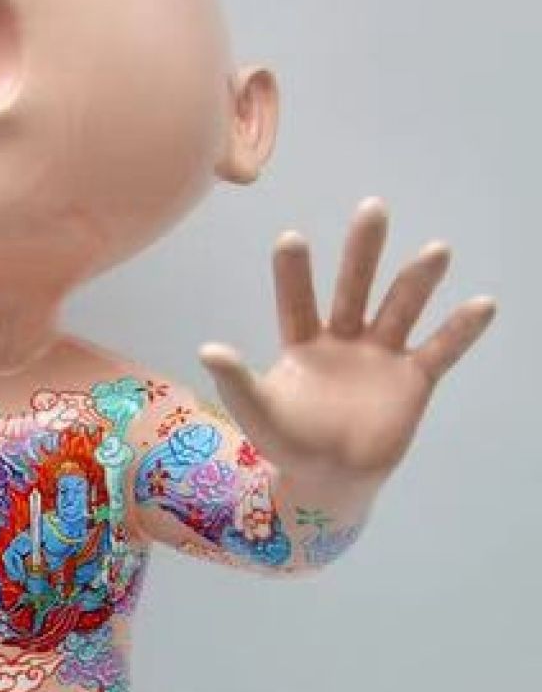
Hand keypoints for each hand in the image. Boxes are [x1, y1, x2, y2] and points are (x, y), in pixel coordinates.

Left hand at [199, 198, 495, 493]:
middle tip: (372, 209)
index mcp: (304, 342)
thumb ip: (237, 382)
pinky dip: (460, 330)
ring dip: (418, 280)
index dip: (294, 274)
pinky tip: (483, 304)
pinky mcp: (413, 379)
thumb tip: (208, 350)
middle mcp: (345, 338)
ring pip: (400, 308)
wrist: (330, 481)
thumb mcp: (259, 414)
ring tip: (437, 250)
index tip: (290, 239)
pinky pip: (440, 350)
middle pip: (354, 288)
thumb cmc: (289, 443)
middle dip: (362, 252)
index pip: (297, 302)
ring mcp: (381, 355)